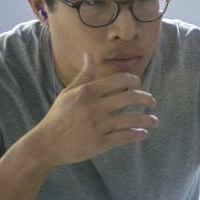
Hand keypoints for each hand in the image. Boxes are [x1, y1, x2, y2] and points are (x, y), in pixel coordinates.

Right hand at [30, 53, 158, 167]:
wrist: (46, 144)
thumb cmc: (59, 116)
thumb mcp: (68, 93)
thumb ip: (84, 75)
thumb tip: (89, 55)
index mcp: (88, 92)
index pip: (120, 80)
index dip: (134, 81)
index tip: (138, 85)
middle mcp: (95, 107)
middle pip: (131, 98)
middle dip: (147, 99)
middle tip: (152, 102)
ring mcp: (99, 125)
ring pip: (132, 119)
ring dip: (147, 119)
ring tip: (154, 121)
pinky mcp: (101, 143)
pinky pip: (125, 136)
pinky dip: (138, 134)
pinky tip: (142, 133)